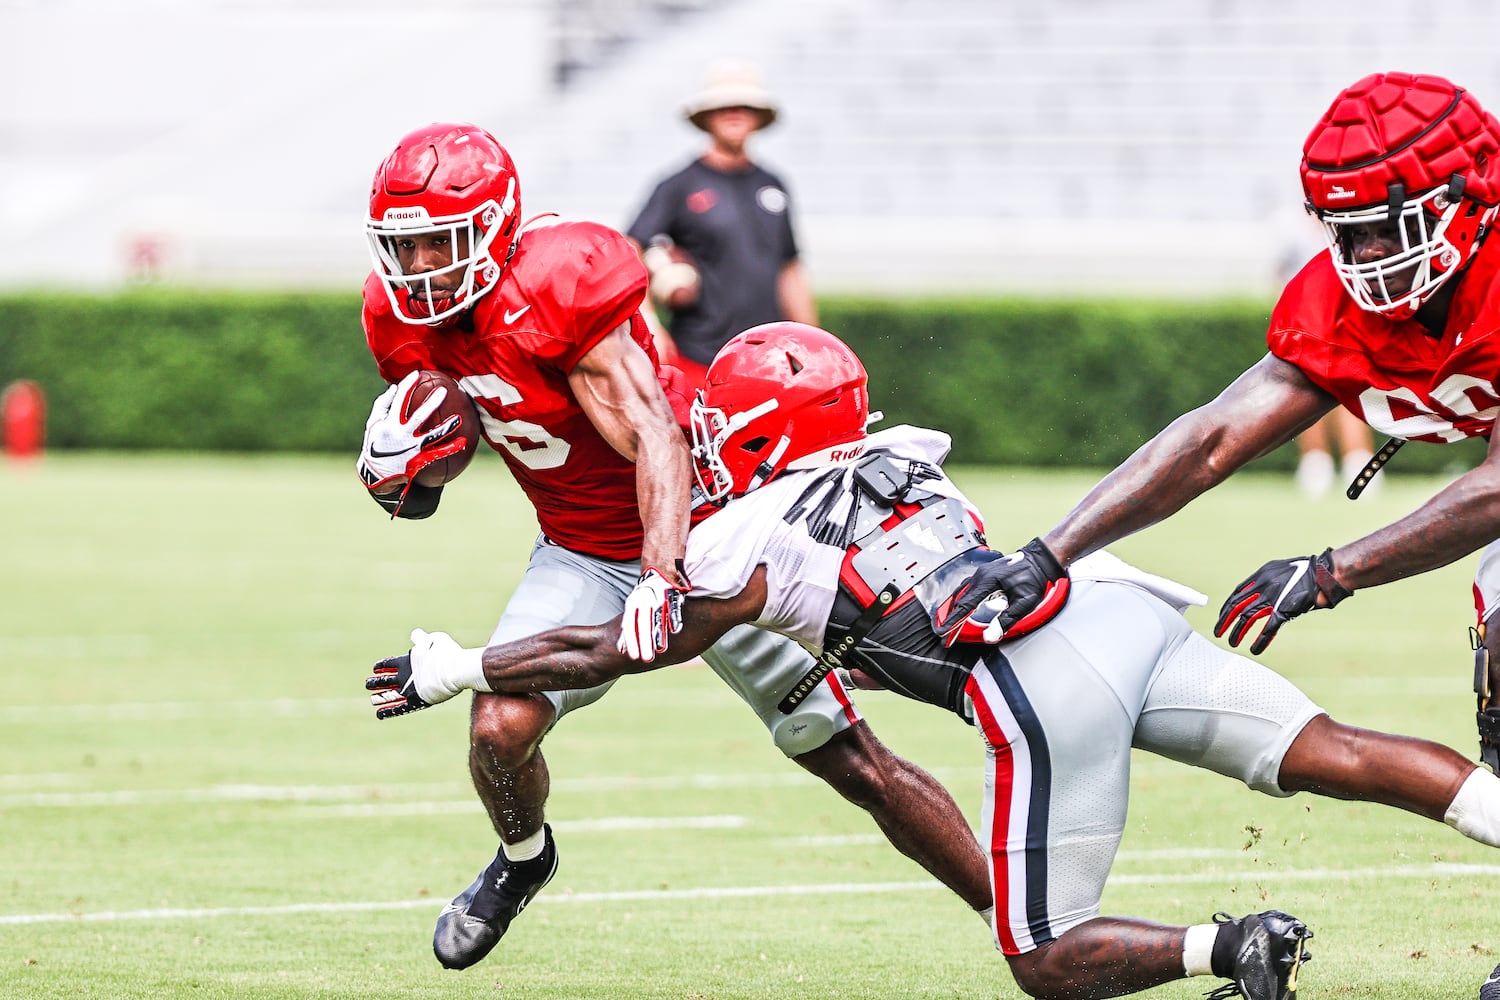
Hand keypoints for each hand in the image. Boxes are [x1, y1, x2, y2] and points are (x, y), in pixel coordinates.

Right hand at [356, 371, 467, 492]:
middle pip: (419, 416)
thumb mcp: (373, 423)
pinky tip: (464, 442)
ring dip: (446, 427)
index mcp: (390, 423)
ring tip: (459, 418)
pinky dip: (451, 448)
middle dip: (431, 403)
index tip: (417, 374)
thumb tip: (395, 386)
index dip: (408, 385)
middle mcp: (401, 434)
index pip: (400, 400)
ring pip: (432, 436)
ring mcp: (411, 448)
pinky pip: (437, 453)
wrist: (377, 473)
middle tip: (443, 390)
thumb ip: (383, 404)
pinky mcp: (419, 460)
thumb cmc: (375, 443)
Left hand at [366, 628, 486, 719]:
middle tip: (368, 683)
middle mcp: (405, 675)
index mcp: (408, 660)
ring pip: (388, 694)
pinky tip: (379, 714)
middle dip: (376, 681)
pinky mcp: (416, 701)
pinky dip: (388, 710)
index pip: (389, 663)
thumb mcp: (434, 640)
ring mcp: (409, 689)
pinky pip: (398, 707)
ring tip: (372, 699)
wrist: (456, 669)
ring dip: (379, 697)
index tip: (375, 668)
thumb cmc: (448, 653)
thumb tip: (415, 635)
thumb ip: (422, 639)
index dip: (381, 665)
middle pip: (385, 679)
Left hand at [618, 563, 689, 660]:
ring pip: (657, 617)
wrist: (660, 566)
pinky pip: (673, 606)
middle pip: (642, 623)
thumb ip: (629, 626)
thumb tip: (621, 648)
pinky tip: (675, 630)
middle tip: (646, 659)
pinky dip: (674, 617)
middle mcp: (644, 599)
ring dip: (658, 633)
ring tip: (660, 650)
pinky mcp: (672, 592)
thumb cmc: (646, 593)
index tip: (633, 657)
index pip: (629, 625)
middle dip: (644, 642)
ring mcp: (658, 595)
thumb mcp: (633, 607)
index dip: (630, 641)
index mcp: (633, 604)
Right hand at [933, 538, 1070, 646]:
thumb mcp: (1024, 604)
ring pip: (961, 594)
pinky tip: (962, 608)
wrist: (1038, 561)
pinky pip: (967, 589)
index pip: (965, 605)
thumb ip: (1006, 620)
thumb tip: (990, 636)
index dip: (952, 621)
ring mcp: (980, 573)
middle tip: (945, 634)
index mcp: (988, 581)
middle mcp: (980, 575)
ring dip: (955, 610)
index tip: (942, 632)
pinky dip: (962, 601)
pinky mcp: (983, 574)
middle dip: (951, 618)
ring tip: (950, 624)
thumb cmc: (1033, 579)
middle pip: (960, 600)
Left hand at [1214, 548, 1351, 654]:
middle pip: (1237, 606)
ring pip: (1248, 618)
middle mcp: (1263, 586)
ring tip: (1232, 643)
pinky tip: (1254, 649)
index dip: (1227, 607)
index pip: (1237, 594)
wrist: (1323, 574)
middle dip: (1225, 620)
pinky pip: (1268, 628)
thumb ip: (1266, 581)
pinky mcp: (1285, 610)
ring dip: (1238, 632)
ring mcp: (1273, 599)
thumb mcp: (1279, 570)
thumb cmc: (1305, 572)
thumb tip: (1256, 593)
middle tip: (1218, 632)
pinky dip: (1261, 640)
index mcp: (1261, 576)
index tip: (1222, 616)